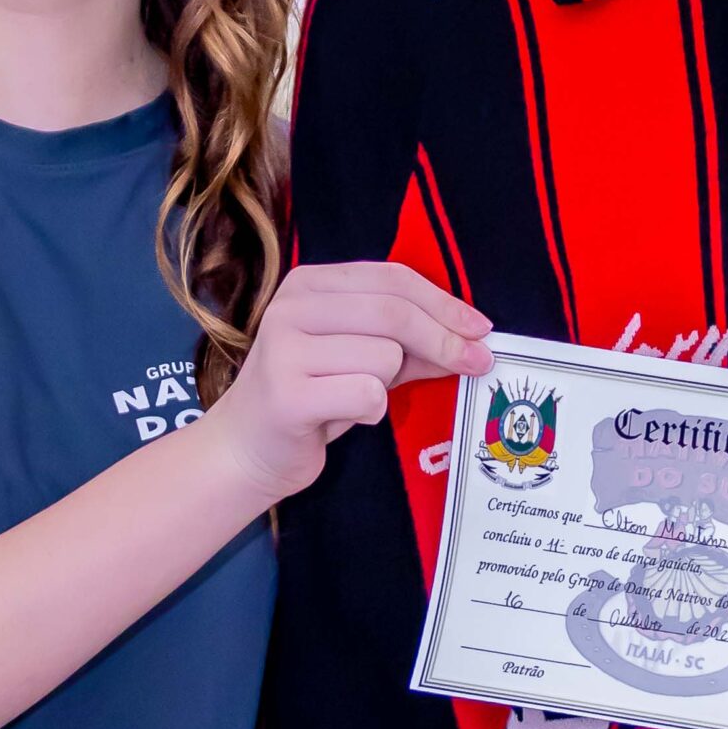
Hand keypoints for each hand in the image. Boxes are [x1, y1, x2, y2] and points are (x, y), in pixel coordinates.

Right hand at [206, 261, 492, 503]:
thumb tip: (474, 339)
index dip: (445, 303)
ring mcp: (284, 349)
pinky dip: (370, 411)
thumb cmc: (310, 398)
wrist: (246, 450)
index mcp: (308, 284)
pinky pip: (367, 394)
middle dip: (445, 340)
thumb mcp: (359, 357)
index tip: (481, 329)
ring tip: (354, 396)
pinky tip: (343, 416)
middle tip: (477, 363)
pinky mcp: (288, 395)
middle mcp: (291, 307)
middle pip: (395, 313)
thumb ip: (410, 343)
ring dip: (387, 384)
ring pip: (384, 357)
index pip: (392, 278)